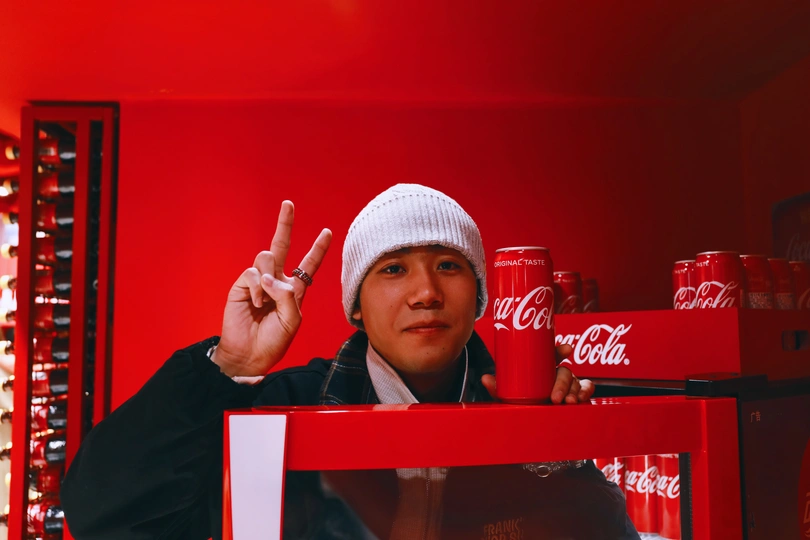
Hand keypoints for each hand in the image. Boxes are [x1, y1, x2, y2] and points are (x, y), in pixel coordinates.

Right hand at [212, 201, 331, 376]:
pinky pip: (252, 273)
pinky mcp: (241, 284)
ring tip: (264, 299)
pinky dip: (256, 287)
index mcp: (294, 290)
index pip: (308, 265)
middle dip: (285, 224)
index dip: (318, 249)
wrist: (248, 354)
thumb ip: (288, 298)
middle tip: (289, 204)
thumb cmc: (273, 341)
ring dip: (269, 276)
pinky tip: (256, 302)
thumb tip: (270, 278)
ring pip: (266, 257)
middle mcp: (277, 280)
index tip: (328, 232)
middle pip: (282, 245)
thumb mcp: (292, 321)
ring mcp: (258, 281)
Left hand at [480, 344, 594, 403]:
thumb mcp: (507, 394)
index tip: (566, 349)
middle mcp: (556, 374)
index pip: (551, 354)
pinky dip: (587, 392)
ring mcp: (568, 384)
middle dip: (563, 383)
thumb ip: (498, 387)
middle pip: (565, 372)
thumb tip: (485, 378)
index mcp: (542, 367)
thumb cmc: (519, 400)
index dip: (559, 350)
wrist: (527, 418)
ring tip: (569, 401)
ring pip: (577, 381)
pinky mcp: (576, 394)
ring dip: (575, 390)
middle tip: (555, 397)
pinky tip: (582, 399)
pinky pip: (587, 389)